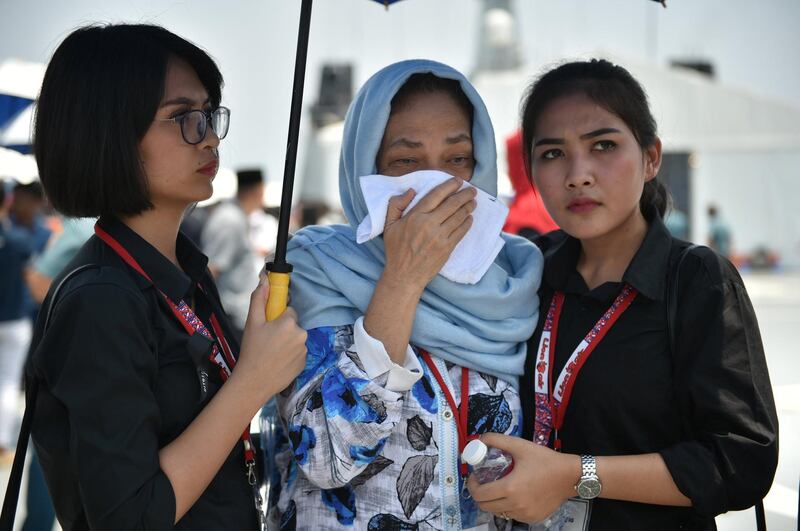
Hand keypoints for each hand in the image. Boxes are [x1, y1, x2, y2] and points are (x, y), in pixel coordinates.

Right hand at [236, 279, 306, 400]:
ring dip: (287, 343)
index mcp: (290, 322)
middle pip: (293, 325)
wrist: (254, 382)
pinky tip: (278, 361)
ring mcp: (305, 350)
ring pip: (296, 339)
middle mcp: (302, 335)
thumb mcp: (252, 322)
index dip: (278, 318)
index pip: (289, 312)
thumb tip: (265, 279)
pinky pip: (298, 353)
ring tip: (271, 353)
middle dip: (283, 330)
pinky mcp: (305, 363)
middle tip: (267, 341)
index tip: (268, 327)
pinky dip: (290, 355)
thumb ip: (259, 298)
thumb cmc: (252, 351)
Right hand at [382, 177, 476, 290]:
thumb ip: (395, 204)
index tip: (457, 181)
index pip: (436, 195)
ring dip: (468, 207)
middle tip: (472, 190)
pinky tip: (470, 218)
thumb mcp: (388, 225)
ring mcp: (440, 237)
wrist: (404, 276)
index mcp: (415, 216)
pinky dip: (467, 223)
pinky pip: (461, 231)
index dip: (449, 186)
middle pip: (452, 204)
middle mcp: (429, 224)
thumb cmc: (396, 250)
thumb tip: (411, 191)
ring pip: (459, 217)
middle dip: (464, 195)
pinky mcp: (447, 248)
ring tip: (473, 202)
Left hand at [467, 433, 579, 523]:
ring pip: (498, 513)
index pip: (480, 495)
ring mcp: (524, 514)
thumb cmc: (545, 460)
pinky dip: (508, 507)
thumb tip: (480, 439)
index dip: (472, 485)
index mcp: (510, 488)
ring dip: (493, 502)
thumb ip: (498, 440)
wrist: (570, 476)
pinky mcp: (533, 519)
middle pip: (485, 507)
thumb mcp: (520, 445)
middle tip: (484, 483)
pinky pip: (512, 515)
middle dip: (480, 495)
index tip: (475, 477)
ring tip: (498, 488)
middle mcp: (515, 505)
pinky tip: (514, 495)